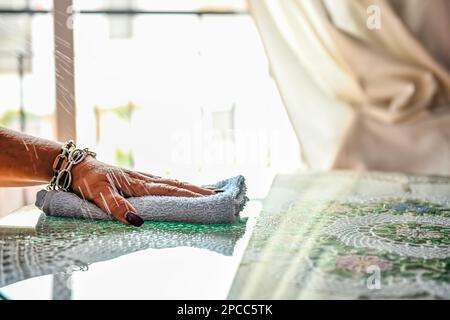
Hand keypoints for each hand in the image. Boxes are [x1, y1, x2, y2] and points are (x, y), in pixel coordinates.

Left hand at [70, 156, 217, 225]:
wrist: (76, 166)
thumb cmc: (87, 180)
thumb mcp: (99, 194)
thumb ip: (117, 207)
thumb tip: (138, 222)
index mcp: (139, 183)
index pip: (170, 190)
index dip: (190, 194)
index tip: (209, 197)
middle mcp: (144, 179)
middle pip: (177, 185)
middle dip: (198, 190)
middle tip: (219, 194)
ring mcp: (142, 179)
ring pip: (172, 183)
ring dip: (191, 187)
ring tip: (208, 192)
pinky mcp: (138, 181)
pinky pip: (163, 184)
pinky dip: (178, 186)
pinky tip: (183, 189)